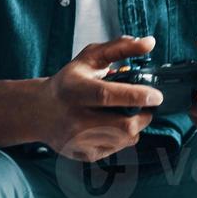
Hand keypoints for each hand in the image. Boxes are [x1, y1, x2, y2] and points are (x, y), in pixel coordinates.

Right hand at [41, 34, 163, 162]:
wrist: (40, 112)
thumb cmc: (69, 81)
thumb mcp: (90, 58)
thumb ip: (120, 47)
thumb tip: (150, 42)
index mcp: (74, 89)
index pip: (106, 95)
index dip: (136, 96)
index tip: (156, 95)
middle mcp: (74, 117)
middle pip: (123, 125)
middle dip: (144, 115)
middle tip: (147, 105)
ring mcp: (78, 140)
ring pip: (125, 139)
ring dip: (135, 125)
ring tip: (128, 113)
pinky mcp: (83, 155)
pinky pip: (117, 149)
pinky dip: (123, 137)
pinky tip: (113, 125)